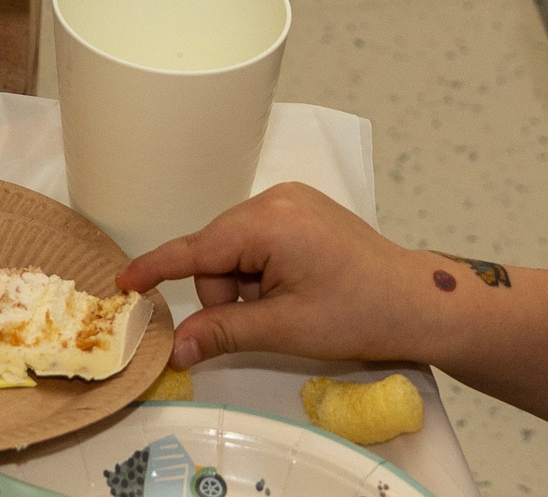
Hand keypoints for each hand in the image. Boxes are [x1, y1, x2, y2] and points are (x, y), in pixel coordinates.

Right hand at [117, 182, 432, 369]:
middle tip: (265, 320)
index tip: (123, 281)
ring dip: (246, 281)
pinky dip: (262, 267)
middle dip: (227, 290)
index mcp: (269, 223)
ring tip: (288, 305)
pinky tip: (293, 287)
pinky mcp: (302, 207)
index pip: (196, 249)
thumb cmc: (363, 314)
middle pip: (216, 250)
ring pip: (235, 246)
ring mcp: (290, 200)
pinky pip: (258, 237)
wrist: (423, 303)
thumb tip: (178, 347)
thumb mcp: (286, 329)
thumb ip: (223, 331)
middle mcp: (274, 199)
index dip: (157, 268)